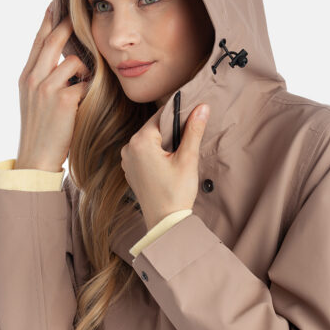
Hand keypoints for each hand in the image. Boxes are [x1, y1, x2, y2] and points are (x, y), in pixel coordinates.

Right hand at [15, 2, 91, 171]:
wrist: (36, 158)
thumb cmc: (42, 131)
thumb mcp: (35, 101)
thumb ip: (44, 80)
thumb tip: (65, 63)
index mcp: (26, 77)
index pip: (37, 42)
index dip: (47, 22)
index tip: (55, 6)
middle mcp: (33, 78)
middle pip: (53, 40)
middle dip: (67, 26)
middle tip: (79, 17)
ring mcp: (47, 88)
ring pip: (74, 61)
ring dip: (86, 71)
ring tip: (85, 87)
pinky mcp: (64, 100)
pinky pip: (86, 84)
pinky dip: (90, 91)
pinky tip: (88, 103)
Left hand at [120, 103, 210, 230]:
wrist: (165, 222)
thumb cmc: (176, 193)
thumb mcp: (188, 159)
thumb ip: (194, 130)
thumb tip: (201, 107)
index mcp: (140, 142)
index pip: (161, 116)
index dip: (178, 113)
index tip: (192, 114)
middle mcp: (128, 149)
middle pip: (154, 128)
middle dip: (172, 130)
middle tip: (190, 137)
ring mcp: (127, 161)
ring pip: (150, 141)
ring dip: (165, 142)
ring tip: (180, 153)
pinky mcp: (131, 171)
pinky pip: (145, 153)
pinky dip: (157, 153)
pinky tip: (170, 163)